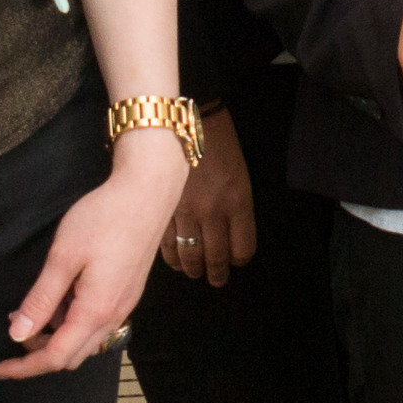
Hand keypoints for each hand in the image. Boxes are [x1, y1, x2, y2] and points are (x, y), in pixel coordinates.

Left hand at [0, 139, 183, 378]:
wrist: (147, 195)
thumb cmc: (103, 220)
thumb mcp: (63, 258)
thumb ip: (41, 300)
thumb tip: (18, 334)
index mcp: (94, 311)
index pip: (56, 357)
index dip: (25, 367)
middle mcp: (113, 316)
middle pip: (73, 356)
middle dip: (39, 353)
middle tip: (15, 329)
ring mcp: (124, 306)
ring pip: (86, 341)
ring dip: (56, 336)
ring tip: (31, 308)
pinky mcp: (127, 293)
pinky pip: (97, 323)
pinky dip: (71, 322)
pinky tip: (60, 296)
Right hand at [162, 109, 258, 285]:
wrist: (183, 122)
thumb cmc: (219, 146)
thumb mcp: (240, 177)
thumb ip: (237, 209)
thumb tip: (230, 239)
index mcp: (237, 202)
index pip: (242, 247)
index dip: (239, 260)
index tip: (236, 263)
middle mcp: (212, 211)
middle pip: (215, 256)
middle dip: (216, 273)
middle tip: (216, 280)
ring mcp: (184, 211)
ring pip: (189, 254)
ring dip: (193, 268)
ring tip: (195, 273)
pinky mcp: (160, 209)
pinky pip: (166, 243)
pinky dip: (171, 257)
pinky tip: (175, 261)